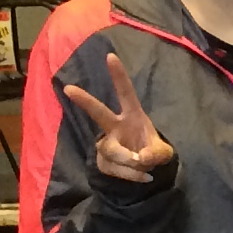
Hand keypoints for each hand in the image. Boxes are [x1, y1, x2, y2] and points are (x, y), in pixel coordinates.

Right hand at [61, 51, 175, 181]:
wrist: (146, 170)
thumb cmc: (152, 151)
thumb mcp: (164, 152)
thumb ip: (157, 153)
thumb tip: (139, 157)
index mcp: (133, 115)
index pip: (126, 93)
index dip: (118, 76)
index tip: (111, 56)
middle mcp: (115, 126)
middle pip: (99, 113)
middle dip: (85, 101)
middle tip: (68, 88)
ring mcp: (106, 143)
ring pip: (112, 151)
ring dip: (130, 163)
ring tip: (146, 168)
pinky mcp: (102, 161)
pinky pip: (113, 168)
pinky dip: (131, 175)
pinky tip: (142, 176)